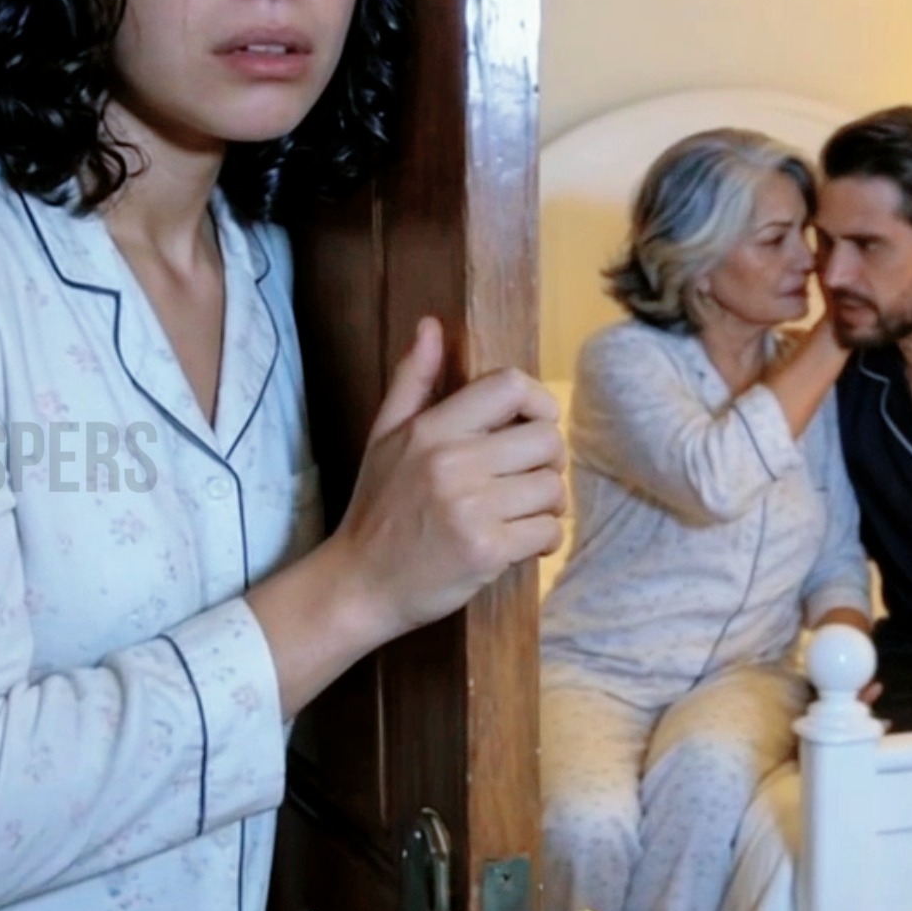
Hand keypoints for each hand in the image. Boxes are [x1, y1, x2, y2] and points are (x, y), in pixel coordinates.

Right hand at [330, 317, 567, 646]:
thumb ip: (412, 380)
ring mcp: (471, 508)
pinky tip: (519, 543)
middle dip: (548, 460)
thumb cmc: (377, 509)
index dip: (537, 402)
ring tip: (521, 513)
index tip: (531, 425)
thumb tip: (431, 325)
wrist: (358, 585)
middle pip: (545, 438)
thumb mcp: (383, 437)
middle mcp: (452, 463)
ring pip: (552, 488)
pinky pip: (549, 531)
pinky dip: (543, 539)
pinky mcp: (487, 551)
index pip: (510, 386)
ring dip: (548, 504)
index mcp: (430, 430)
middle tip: (529, 477)